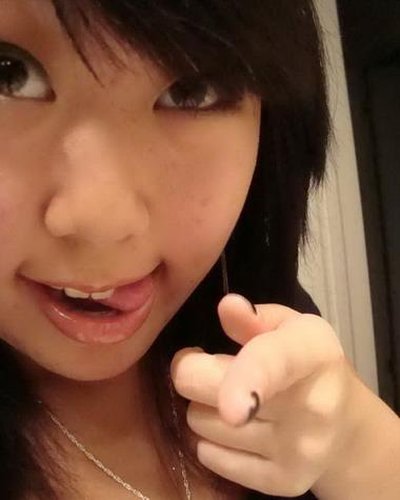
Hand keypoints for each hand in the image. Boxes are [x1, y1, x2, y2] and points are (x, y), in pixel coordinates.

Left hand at [171, 293, 355, 496]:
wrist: (346, 427)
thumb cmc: (308, 365)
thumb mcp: (289, 328)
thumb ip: (254, 318)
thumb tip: (228, 305)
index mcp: (311, 353)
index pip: (272, 365)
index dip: (246, 382)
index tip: (233, 409)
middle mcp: (311, 407)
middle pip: (212, 393)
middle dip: (195, 375)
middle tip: (214, 369)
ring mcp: (299, 451)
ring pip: (202, 424)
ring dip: (205, 408)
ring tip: (233, 399)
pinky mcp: (284, 482)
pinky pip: (210, 457)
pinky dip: (212, 441)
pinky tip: (239, 427)